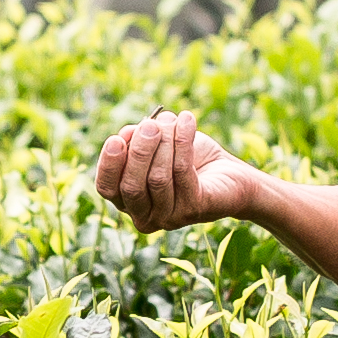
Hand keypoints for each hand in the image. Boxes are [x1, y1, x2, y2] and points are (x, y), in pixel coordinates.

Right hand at [92, 112, 247, 233]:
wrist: (230, 174)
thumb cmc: (190, 158)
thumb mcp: (158, 145)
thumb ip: (138, 141)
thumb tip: (127, 134)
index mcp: (129, 202)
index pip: (107, 188)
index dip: (109, 164)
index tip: (117, 138)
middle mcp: (146, 217)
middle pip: (131, 186)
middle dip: (139, 151)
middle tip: (151, 125)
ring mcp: (170, 217)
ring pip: (157, 178)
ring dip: (165, 143)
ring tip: (173, 120)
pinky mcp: (194, 209)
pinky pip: (182, 172)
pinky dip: (183, 141)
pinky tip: (187, 120)